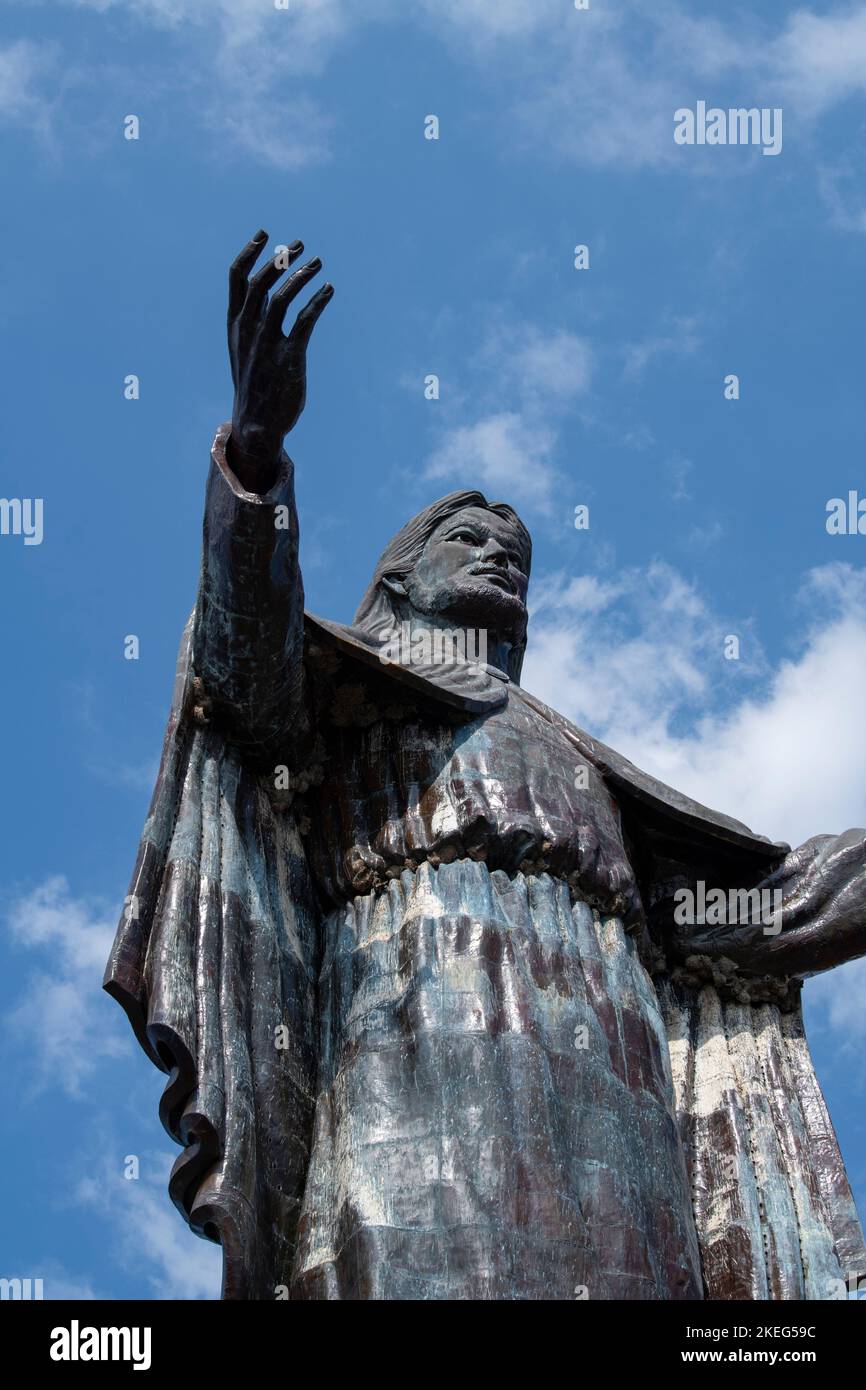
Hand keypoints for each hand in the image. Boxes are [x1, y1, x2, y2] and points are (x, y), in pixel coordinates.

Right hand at [227, 229, 333, 490]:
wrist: (257, 425)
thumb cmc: (253, 386)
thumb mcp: (242, 351)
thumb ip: (250, 325)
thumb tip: (263, 302)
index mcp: (235, 325)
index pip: (236, 280)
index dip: (249, 253)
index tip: (265, 235)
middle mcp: (248, 330)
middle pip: (261, 281)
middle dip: (280, 259)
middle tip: (299, 245)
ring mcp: (267, 343)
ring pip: (281, 297)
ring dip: (301, 275)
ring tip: (319, 264)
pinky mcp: (290, 356)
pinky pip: (305, 320)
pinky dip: (318, 301)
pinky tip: (330, 291)